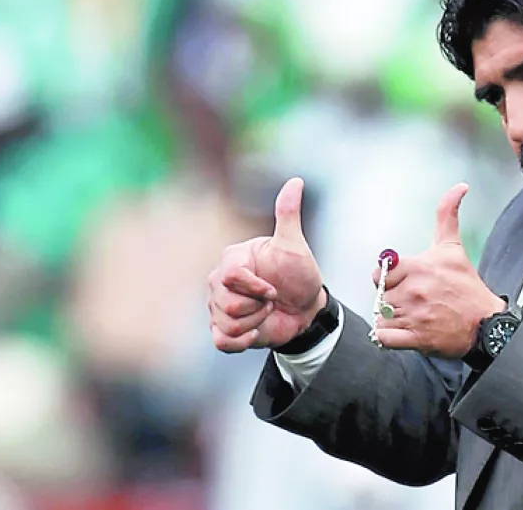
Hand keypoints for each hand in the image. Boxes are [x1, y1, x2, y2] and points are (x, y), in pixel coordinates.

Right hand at [208, 178, 325, 352]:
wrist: (305, 309)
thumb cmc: (299, 274)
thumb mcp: (295, 245)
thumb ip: (288, 215)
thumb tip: (295, 181)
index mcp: (232, 259)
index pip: (231, 276)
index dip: (255, 287)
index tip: (273, 288)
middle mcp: (217, 281)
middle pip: (228, 304)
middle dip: (258, 307)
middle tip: (271, 300)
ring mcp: (217, 306)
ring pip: (227, 323)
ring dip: (255, 323)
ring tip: (265, 313)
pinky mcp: (221, 329)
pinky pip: (222, 341)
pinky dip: (242, 341)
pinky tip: (256, 332)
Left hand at [372, 183, 505, 357]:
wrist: (485, 324)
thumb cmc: (466, 286)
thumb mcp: (453, 248)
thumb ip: (447, 215)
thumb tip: (459, 186)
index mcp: (419, 267)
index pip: (380, 273)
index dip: (389, 280)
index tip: (406, 283)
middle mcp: (414, 291)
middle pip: (381, 296)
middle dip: (392, 300)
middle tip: (414, 302)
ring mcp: (414, 316)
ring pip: (381, 316)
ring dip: (392, 319)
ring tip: (413, 317)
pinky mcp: (415, 339)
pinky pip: (383, 337)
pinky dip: (387, 337)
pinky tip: (403, 332)